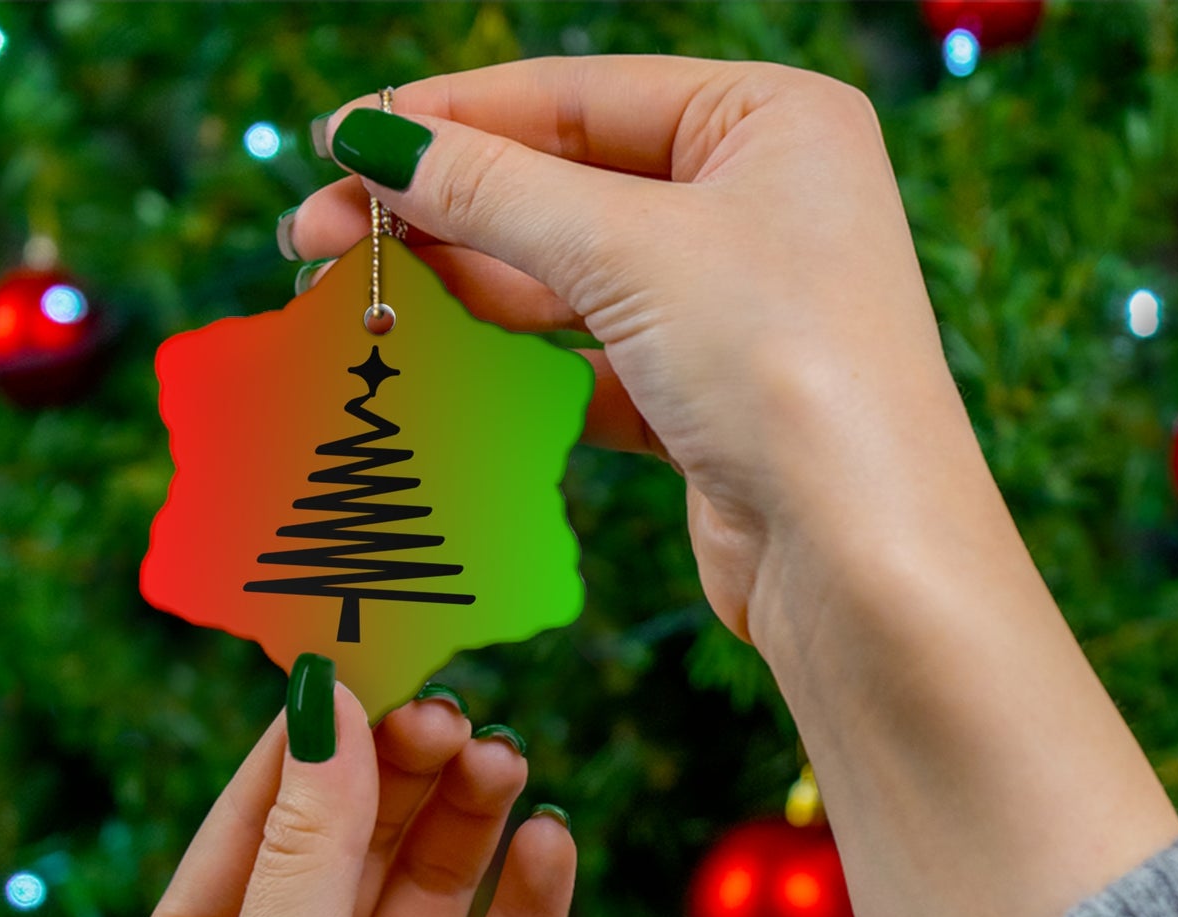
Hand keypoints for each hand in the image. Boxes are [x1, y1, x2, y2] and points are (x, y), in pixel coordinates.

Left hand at [119, 670, 573, 916]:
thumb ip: (307, 851)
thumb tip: (326, 704)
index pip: (264, 810)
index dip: (318, 732)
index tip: (372, 652)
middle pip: (360, 836)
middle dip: (405, 770)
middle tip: (458, 713)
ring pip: (435, 886)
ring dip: (470, 820)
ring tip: (507, 761)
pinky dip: (530, 902)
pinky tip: (550, 844)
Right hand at [290, 60, 1177, 916]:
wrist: (860, 560)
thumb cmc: (784, 368)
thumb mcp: (630, 251)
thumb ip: (493, 191)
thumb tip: (373, 140)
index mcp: (770, 121)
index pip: (576, 96)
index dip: (449, 118)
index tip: (338, 144)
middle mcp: (758, 203)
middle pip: (565, 185)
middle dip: (441, 209)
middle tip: (317, 237)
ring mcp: (732, 306)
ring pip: (570, 277)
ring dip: (466, 285)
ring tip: (358, 295)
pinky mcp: (704, 398)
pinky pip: (589, 359)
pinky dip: (517, 362)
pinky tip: (439, 360)